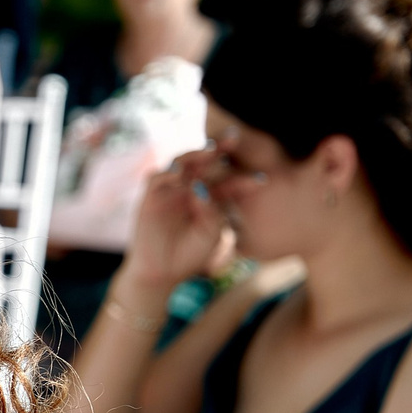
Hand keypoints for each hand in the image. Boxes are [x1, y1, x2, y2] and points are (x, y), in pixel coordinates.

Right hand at [122, 150, 236, 292]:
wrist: (163, 273)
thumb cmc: (190, 254)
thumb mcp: (210, 232)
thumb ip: (210, 210)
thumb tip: (199, 187)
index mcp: (212, 194)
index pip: (229, 180)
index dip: (244, 178)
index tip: (262, 180)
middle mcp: (191, 186)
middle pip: (205, 161)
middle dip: (220, 149)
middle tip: (235, 138)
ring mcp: (171, 190)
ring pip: (181, 162)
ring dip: (195, 154)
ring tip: (209, 152)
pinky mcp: (150, 197)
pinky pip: (156, 178)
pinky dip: (166, 173)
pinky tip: (178, 173)